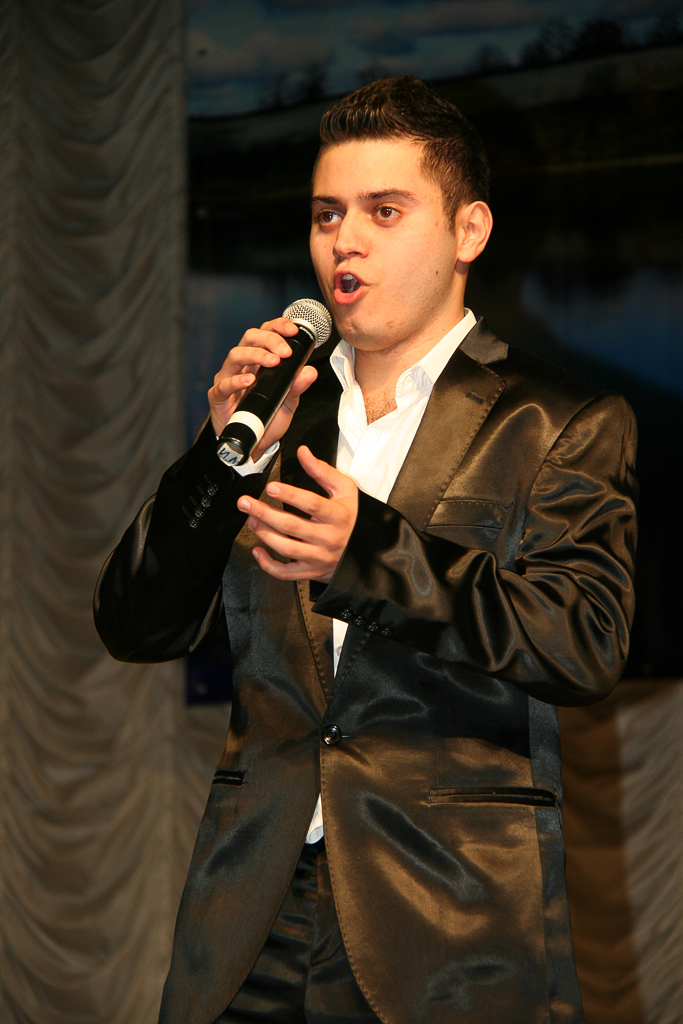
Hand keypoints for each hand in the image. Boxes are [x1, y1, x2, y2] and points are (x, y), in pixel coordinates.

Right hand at [208, 318, 317, 459]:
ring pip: (235, 355)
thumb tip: (310, 371)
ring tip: (273, 362)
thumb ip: (297, 386)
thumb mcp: (288, 403)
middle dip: (269, 339)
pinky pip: (223, 385)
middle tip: (285, 352)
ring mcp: (228, 379)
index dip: (277, 327)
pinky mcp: (218, 397)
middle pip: (249, 338)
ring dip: (256, 354)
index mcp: (258, 361)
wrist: (252, 445)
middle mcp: (242, 366)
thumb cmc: (265, 419)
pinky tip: (249, 380)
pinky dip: (236, 381)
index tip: (293, 330)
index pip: (265, 333)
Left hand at [236, 446, 357, 582]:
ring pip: (287, 548)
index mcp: (338, 516)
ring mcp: (320, 557)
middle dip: (265, 513)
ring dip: (264, 534)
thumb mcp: (344, 490)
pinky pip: (286, 573)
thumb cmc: (350, 517)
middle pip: (293, 526)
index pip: (312, 504)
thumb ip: (322, 471)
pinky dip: (268, 564)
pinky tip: (258, 550)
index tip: (271, 487)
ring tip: (252, 520)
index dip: (290, 495)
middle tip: (246, 503)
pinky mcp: (312, 571)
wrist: (365, 549)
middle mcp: (329, 538)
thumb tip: (303, 453)